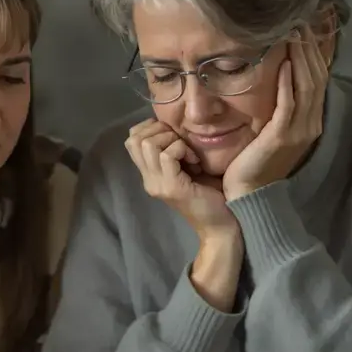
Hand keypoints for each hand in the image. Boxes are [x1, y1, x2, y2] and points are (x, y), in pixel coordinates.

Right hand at [126, 120, 237, 237]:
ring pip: (148, 144)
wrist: (220, 225)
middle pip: (135, 139)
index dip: (149, 128)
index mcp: (149, 174)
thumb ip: (174, 151)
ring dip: (172, 140)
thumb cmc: (210, 194)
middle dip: (160, 131)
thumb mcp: (186, 167)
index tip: (173, 134)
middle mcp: (148, 179)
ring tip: (189, 153)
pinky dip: (183, 150)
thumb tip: (173, 125)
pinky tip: (196, 162)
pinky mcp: (171, 188)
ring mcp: (157, 184)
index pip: (131, 140)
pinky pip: (167, 155)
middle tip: (181, 142)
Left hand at [224, 36, 328, 200]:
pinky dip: (288, 83)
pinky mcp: (281, 137)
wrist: (250, 194)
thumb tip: (277, 74)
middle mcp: (311, 123)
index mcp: (311, 119)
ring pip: (307, 86)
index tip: (307, 25)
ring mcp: (299, 130)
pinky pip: (288, 105)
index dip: (315, 50)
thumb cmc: (255, 159)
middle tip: (302, 20)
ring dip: (301, 57)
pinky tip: (285, 63)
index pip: (319, 77)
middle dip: (310, 47)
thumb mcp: (273, 127)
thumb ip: (280, 104)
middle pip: (317, 76)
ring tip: (295, 32)